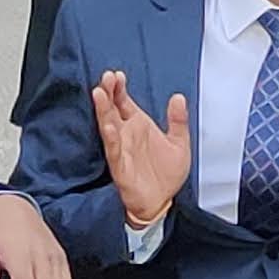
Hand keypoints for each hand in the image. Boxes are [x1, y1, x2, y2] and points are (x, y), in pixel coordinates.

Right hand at [89, 70, 194, 228]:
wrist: (162, 203)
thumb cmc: (166, 174)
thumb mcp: (180, 143)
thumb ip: (178, 121)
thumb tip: (179, 97)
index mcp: (139, 126)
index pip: (124, 102)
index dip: (119, 88)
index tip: (117, 75)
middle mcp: (126, 135)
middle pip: (112, 109)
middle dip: (108, 92)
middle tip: (106, 77)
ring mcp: (121, 150)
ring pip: (108, 126)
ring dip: (103, 110)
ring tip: (99, 93)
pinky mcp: (120, 167)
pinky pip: (114, 151)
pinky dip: (111, 138)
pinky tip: (109, 128)